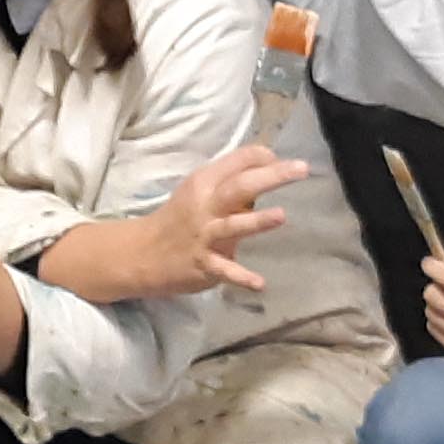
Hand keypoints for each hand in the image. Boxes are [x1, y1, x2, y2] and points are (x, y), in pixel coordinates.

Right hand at [119, 142, 307, 299]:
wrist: (142, 253)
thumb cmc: (180, 219)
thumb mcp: (200, 192)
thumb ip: (231, 183)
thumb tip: (270, 170)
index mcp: (204, 182)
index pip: (237, 161)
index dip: (264, 159)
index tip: (285, 162)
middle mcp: (204, 205)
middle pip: (240, 186)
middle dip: (271, 176)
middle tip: (301, 169)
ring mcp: (204, 236)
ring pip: (233, 226)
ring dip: (257, 221)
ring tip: (281, 216)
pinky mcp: (202, 264)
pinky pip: (224, 271)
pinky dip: (241, 277)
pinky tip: (260, 284)